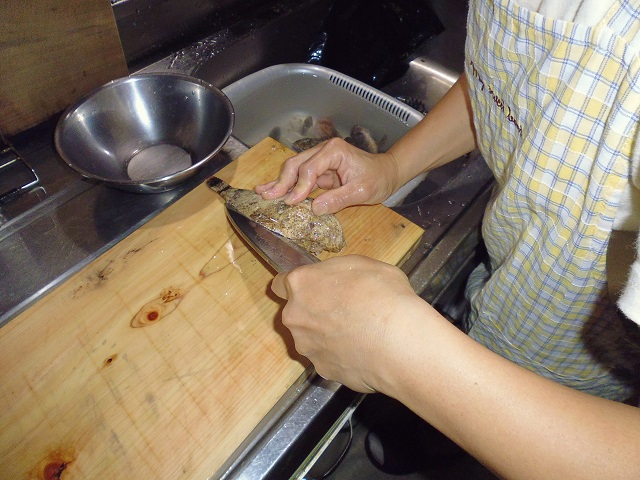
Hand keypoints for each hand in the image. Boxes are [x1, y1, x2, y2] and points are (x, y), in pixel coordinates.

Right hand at [256, 138, 399, 214]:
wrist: (387, 173)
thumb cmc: (378, 179)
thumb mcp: (362, 191)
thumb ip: (339, 199)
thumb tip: (314, 209)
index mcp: (334, 151)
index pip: (310, 168)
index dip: (299, 186)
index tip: (291, 202)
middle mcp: (324, 151)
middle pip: (296, 165)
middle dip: (282, 182)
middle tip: (268, 197)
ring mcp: (320, 160)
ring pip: (294, 170)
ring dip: (280, 183)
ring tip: (263, 194)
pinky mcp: (320, 171)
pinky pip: (301, 178)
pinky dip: (288, 186)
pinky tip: (273, 191)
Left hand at [271, 255, 420, 392]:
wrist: (399, 343)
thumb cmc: (384, 296)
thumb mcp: (363, 265)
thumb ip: (337, 273)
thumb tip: (335, 280)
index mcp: (301, 284)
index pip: (280, 284)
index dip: (298, 286)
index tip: (313, 288)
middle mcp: (295, 316)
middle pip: (296, 313)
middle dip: (314, 312)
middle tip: (345, 310)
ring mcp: (307, 347)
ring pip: (311, 339)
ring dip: (327, 336)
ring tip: (359, 333)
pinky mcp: (323, 370)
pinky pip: (328, 359)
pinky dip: (341, 356)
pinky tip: (363, 351)